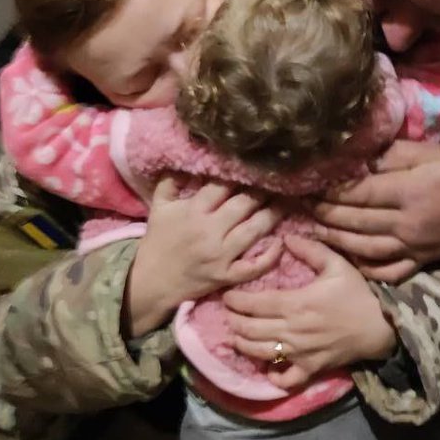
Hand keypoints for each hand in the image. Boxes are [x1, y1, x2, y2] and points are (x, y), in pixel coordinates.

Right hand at [124, 179, 281, 337]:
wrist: (151, 282)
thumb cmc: (157, 241)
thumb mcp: (159, 207)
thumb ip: (171, 181)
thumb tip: (185, 157)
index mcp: (193, 211)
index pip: (221, 186)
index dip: (240, 173)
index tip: (255, 164)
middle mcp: (209, 231)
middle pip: (243, 205)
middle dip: (263, 190)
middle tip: (280, 179)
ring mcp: (220, 255)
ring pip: (253, 231)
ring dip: (273, 214)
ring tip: (287, 201)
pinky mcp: (226, 276)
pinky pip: (252, 267)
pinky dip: (269, 257)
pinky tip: (281, 243)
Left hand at [224, 235, 396, 389]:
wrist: (381, 326)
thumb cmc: (357, 293)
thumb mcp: (337, 264)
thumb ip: (311, 249)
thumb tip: (286, 237)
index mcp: (296, 303)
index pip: (256, 304)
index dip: (236, 301)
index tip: (226, 296)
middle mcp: (293, 330)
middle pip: (251, 330)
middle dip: (234, 321)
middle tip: (227, 314)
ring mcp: (300, 353)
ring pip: (261, 353)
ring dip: (243, 345)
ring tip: (234, 336)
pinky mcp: (311, 369)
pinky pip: (286, 379)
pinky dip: (273, 376)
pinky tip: (266, 368)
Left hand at [316, 141, 439, 281]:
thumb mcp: (430, 153)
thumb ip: (394, 155)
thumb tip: (360, 159)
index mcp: (410, 192)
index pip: (361, 193)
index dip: (334, 190)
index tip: (312, 185)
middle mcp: (407, 223)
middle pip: (357, 221)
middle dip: (326, 214)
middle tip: (303, 206)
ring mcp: (412, 247)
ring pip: (365, 248)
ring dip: (336, 240)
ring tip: (314, 230)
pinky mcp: (419, 262)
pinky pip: (387, 271)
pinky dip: (365, 268)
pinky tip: (347, 259)